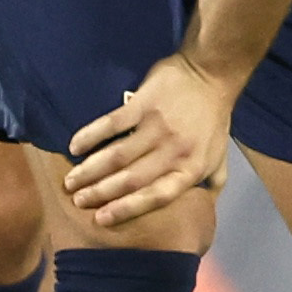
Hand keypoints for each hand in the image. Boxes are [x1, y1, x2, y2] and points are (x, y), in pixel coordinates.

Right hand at [63, 50, 235, 224]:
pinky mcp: (142, 104)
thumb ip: (210, 185)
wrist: (210, 73)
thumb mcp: (220, 157)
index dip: (127, 209)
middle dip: (100, 193)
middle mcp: (172, 152)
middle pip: (130, 179)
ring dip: (90, 170)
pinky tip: (74, 147)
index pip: (156, 196)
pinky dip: (90, 136)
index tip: (101, 218)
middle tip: (77, 200)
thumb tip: (201, 212)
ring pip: (116, 156)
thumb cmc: (213, 120)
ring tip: (71, 181)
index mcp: (190, 169)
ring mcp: (156, 127)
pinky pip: (111, 124)